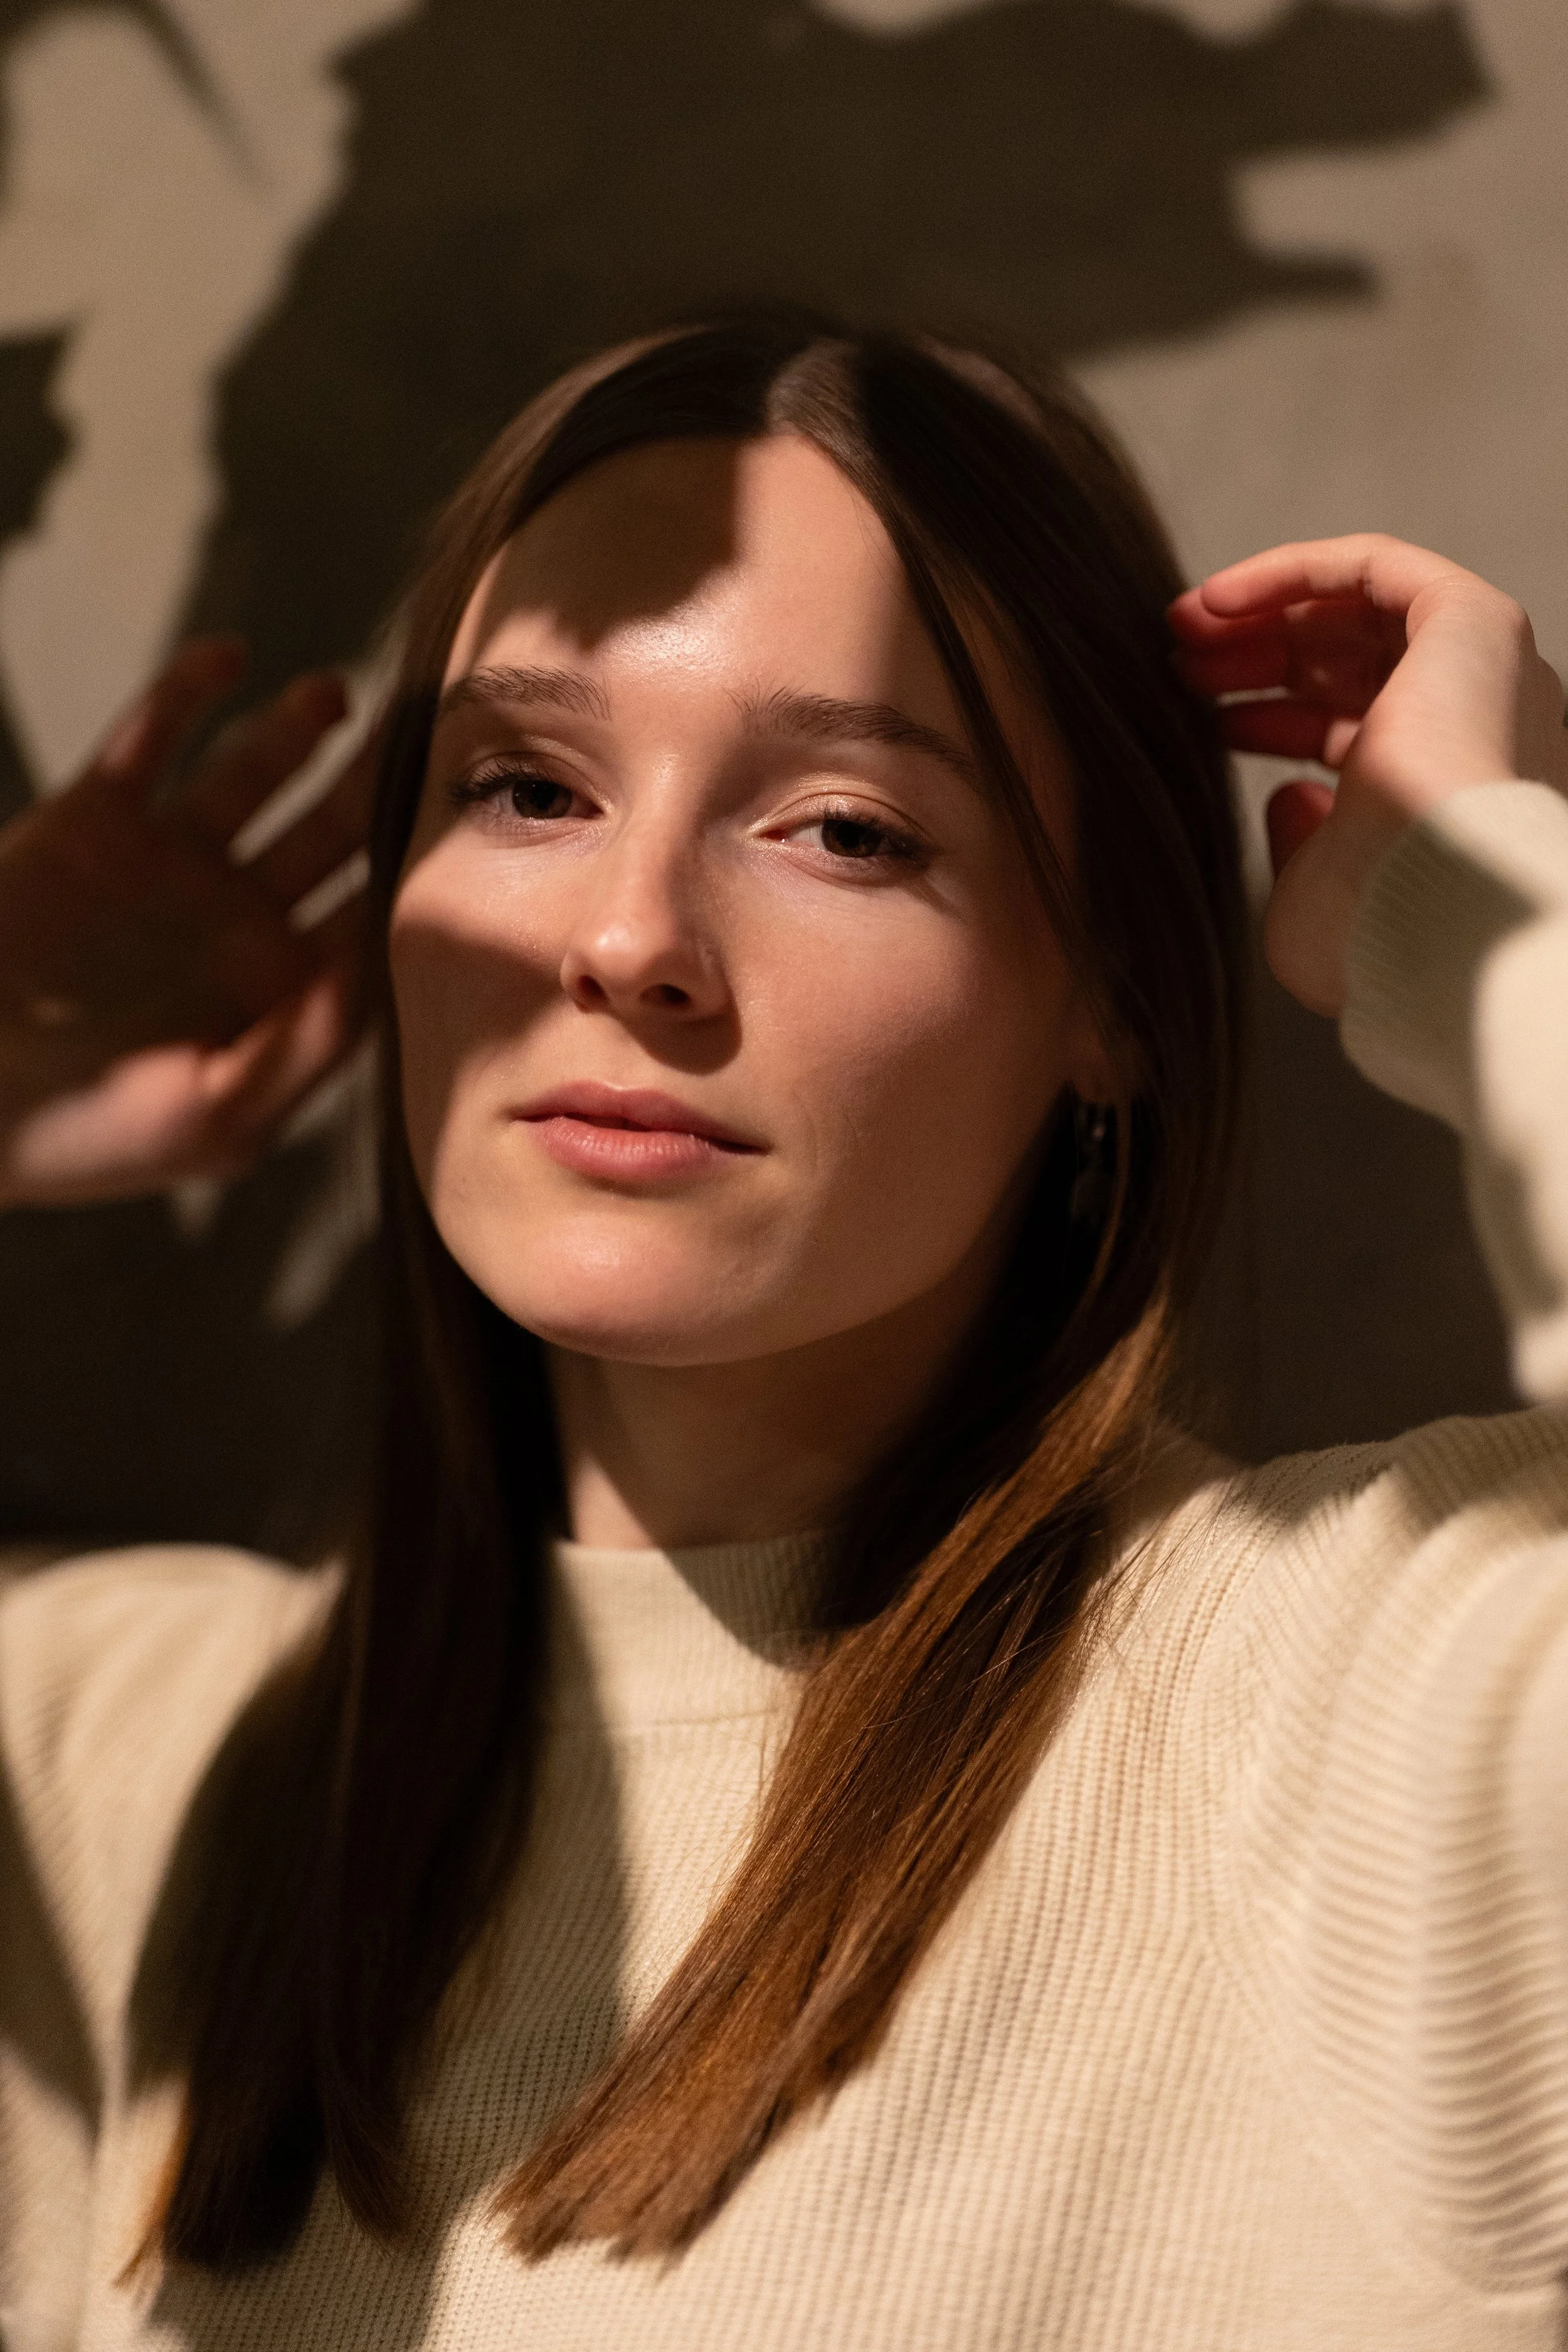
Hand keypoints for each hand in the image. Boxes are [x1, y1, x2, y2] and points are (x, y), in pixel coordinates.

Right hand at [0, 639, 376, 1206]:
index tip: (477, 822)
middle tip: (432, 723)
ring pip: (257, 770)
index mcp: (282, 984)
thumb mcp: (217, 1118)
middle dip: (382, 778)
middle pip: (337, 828)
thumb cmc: (85, 1137)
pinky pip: (154, 735)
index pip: (376, 912)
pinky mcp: (96, 818)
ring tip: (337, 696)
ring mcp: (170, 860)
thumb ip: (305, 1048)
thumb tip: (381, 974)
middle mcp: (239, 914)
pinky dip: (191, 690)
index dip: (424, 866)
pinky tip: (233, 658)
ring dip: (300, 726)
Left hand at [1170, 535, 1567, 1014]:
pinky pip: (1372, 566)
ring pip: (1355, 610)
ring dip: (1261, 614)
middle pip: (1348, 665)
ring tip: (1180, 628)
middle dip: (1254, 659)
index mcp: (1440, 793)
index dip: (1268, 719)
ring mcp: (1478, 671)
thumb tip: (1286, 797)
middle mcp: (1471, 725)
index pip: (1351, 732)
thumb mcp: (1310, 898)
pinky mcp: (1471, 622)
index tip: (1200, 718)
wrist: (1436, 908)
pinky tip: (1217, 599)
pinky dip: (1292, 571)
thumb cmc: (1376, 929)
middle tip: (1177, 665)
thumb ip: (1299, 844)